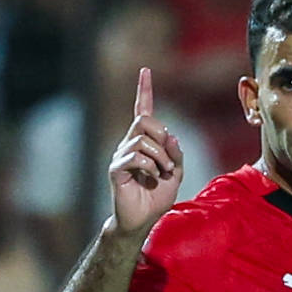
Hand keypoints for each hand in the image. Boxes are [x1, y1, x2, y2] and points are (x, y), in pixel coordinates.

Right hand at [110, 67, 185, 234]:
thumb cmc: (156, 197)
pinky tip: (152, 177)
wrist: (142, 220)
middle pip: (144, 121)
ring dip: (160, 157)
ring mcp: (121, 156)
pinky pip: (136, 157)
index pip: (142, 111)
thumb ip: (176, 154)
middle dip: (161, 136)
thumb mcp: (175, 173)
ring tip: (163, 172)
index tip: (145, 71)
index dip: (144, 90)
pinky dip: (151, 166)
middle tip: (169, 160)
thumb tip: (171, 136)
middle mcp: (129, 145)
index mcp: (143, 143)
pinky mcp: (116, 169)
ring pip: (143, 140)